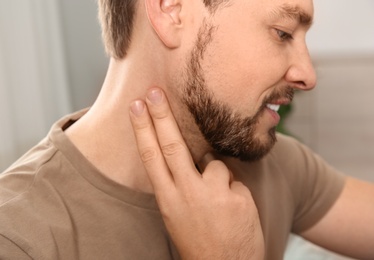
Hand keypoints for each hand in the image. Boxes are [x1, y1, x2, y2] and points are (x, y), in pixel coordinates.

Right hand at [129, 88, 264, 259]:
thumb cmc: (197, 238)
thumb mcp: (176, 214)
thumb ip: (177, 184)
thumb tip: (186, 154)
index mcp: (167, 200)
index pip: (150, 157)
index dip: (143, 129)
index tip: (136, 106)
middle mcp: (187, 194)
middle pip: (172, 146)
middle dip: (162, 116)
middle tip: (155, 91)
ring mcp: (213, 194)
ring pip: (213, 163)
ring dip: (215, 176)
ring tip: (216, 205)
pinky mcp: (237, 196)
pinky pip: (233, 179)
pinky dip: (232, 190)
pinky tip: (231, 211)